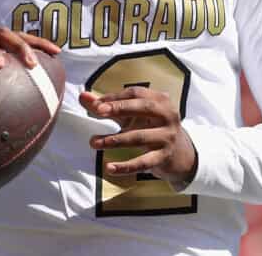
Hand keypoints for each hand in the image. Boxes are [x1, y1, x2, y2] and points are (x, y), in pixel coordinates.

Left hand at [80, 87, 197, 185]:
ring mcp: (167, 136)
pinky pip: (143, 162)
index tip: (96, 104)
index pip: (135, 93)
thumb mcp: (131, 114)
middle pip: (143, 107)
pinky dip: (125, 166)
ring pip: (139, 137)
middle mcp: (167, 115)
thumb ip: (107, 105)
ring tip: (93, 142)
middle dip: (119, 108)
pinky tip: (109, 168)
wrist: (180, 153)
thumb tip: (82, 96)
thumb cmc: (150, 127)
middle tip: (98, 111)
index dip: (115, 97)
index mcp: (160, 99)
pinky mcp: (164, 157)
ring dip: (115, 140)